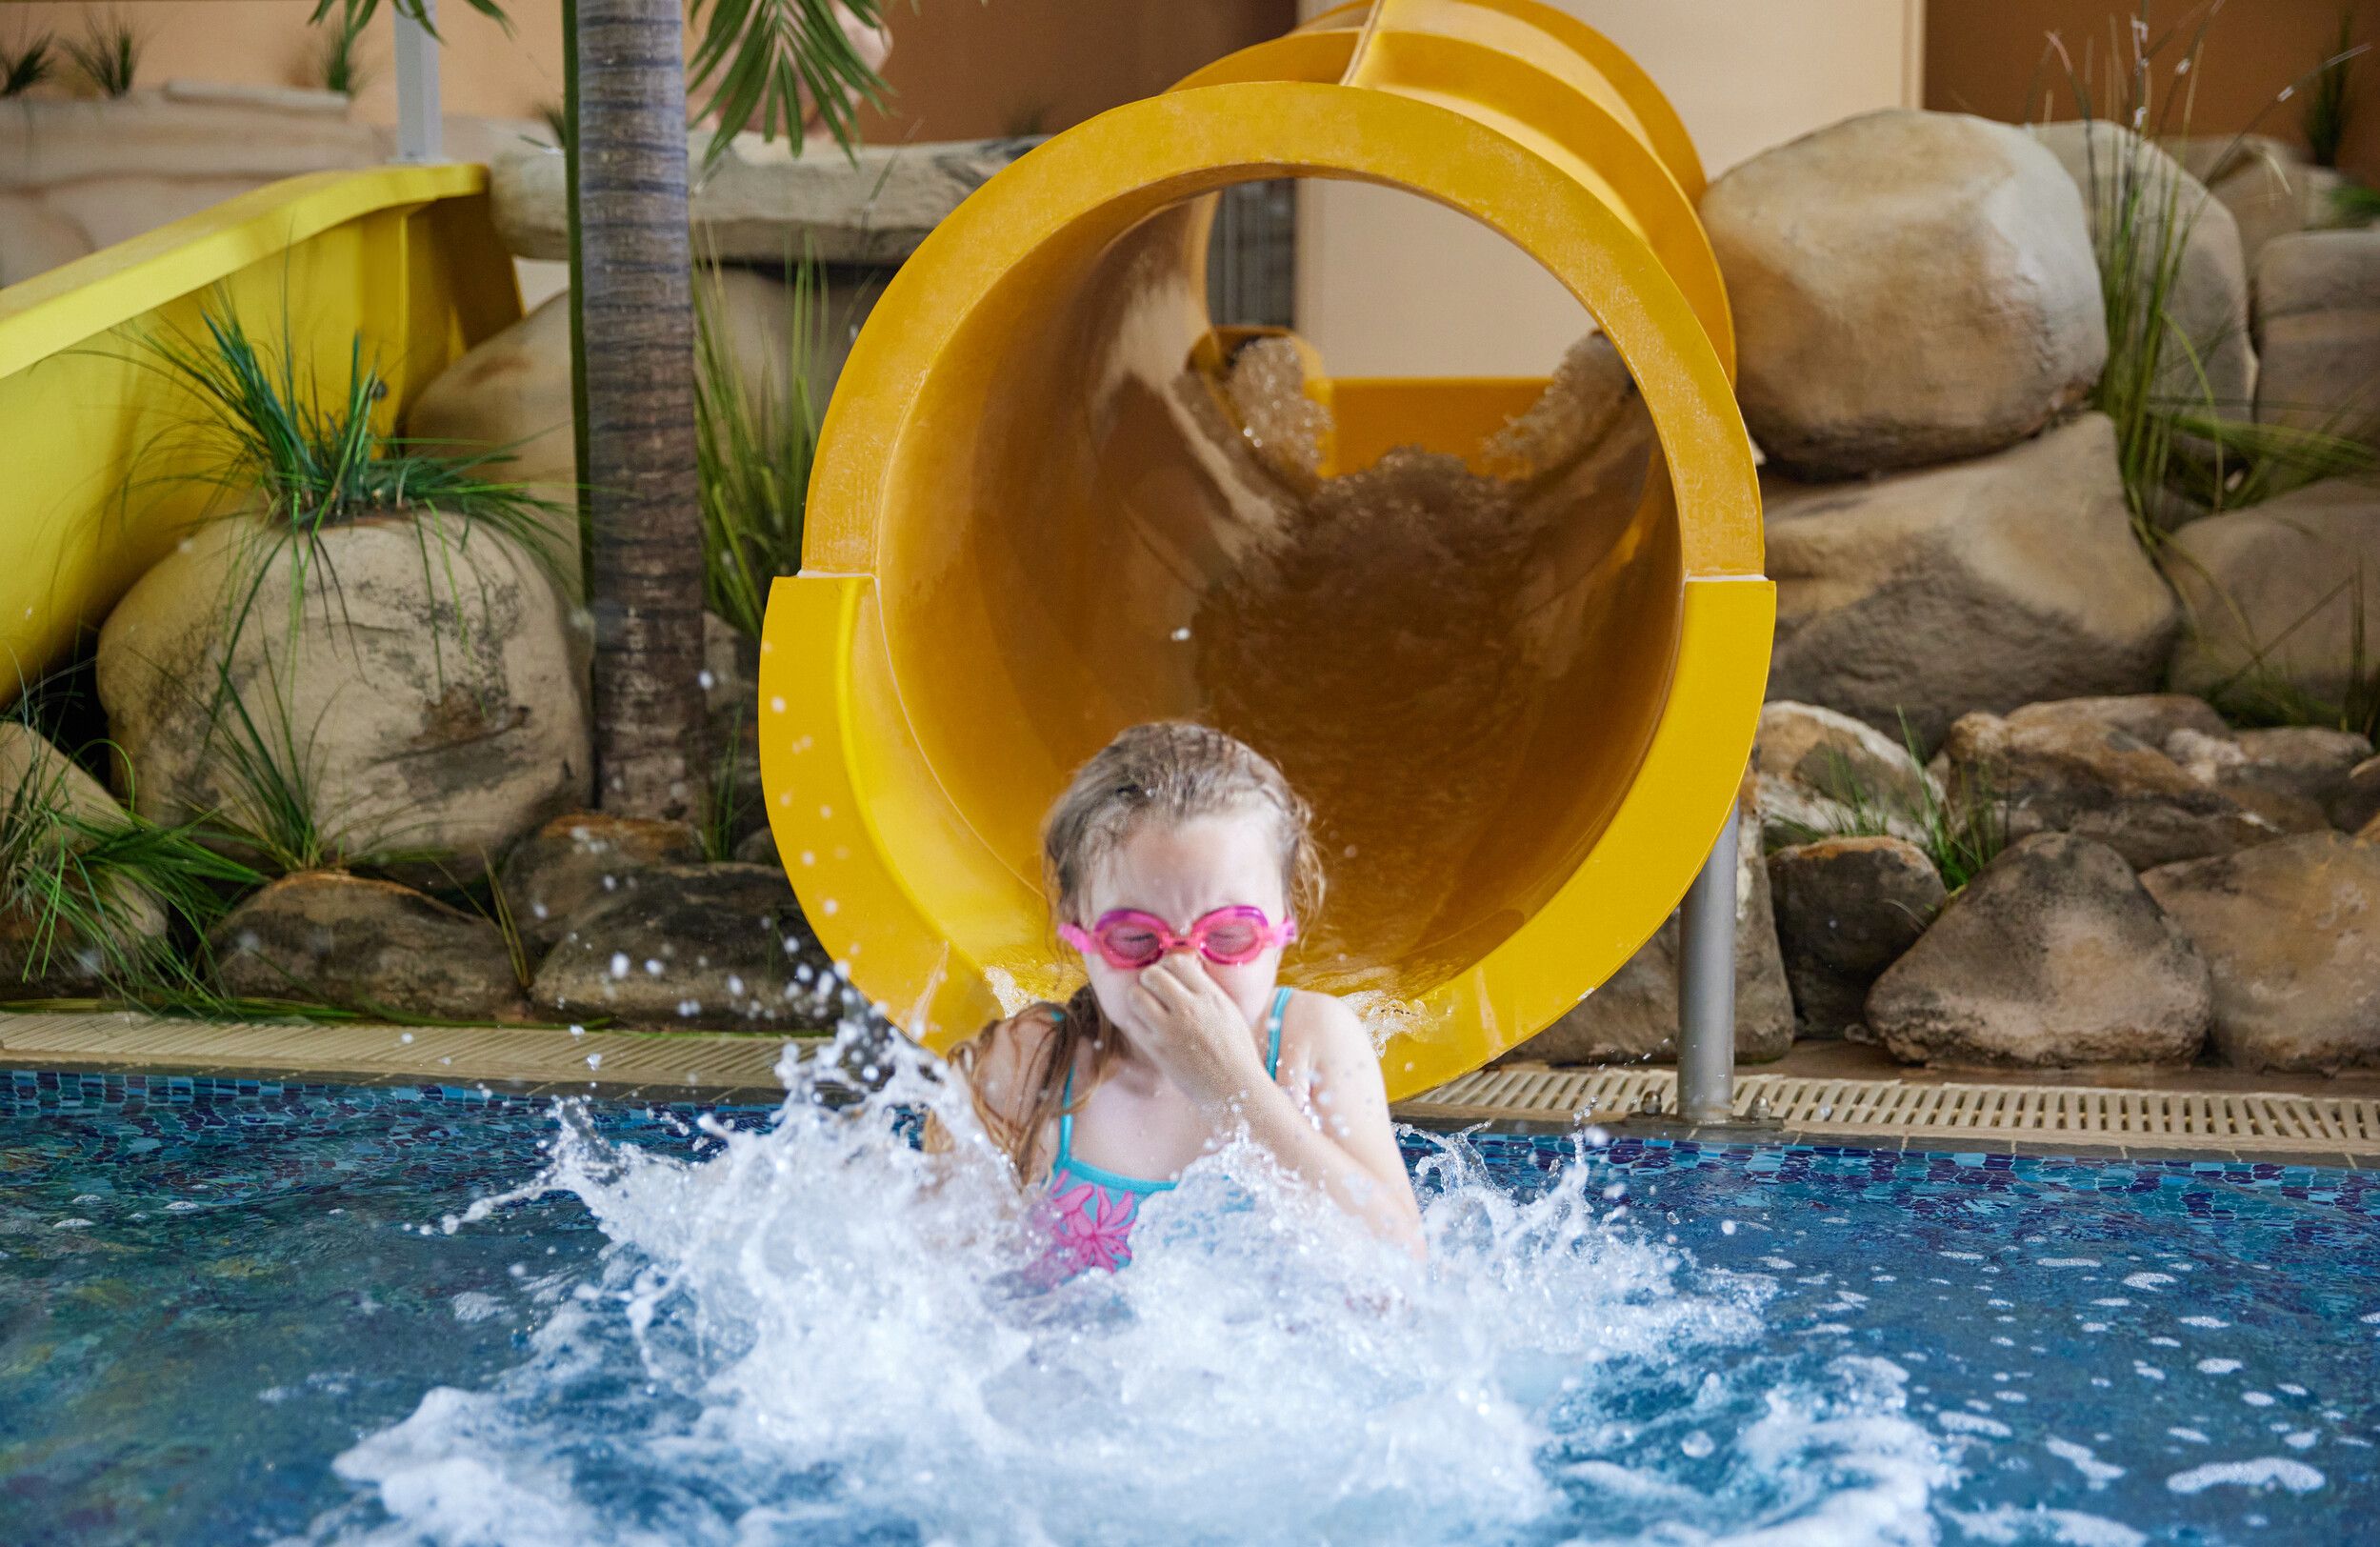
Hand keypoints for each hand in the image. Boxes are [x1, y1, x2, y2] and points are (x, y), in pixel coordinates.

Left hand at [1125, 955, 1267, 1108]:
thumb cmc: (1236, 1051)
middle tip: (1154, 989)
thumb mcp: (1229, 1011)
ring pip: (1135, 996)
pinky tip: (1148, 1027)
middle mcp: (1189, 1009)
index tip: (1169, 974)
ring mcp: (1170, 1030)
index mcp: (1210, 997)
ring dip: (1138, 998)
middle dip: (1149, 978)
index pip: (1176, 961)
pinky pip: (1132, 1024)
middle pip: (1151, 975)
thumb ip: (1206, 990)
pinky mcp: (1157, 1050)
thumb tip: (1186, 970)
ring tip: (1148, 1007)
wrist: (1234, 1088)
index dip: (1167, 964)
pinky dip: (1136, 1022)